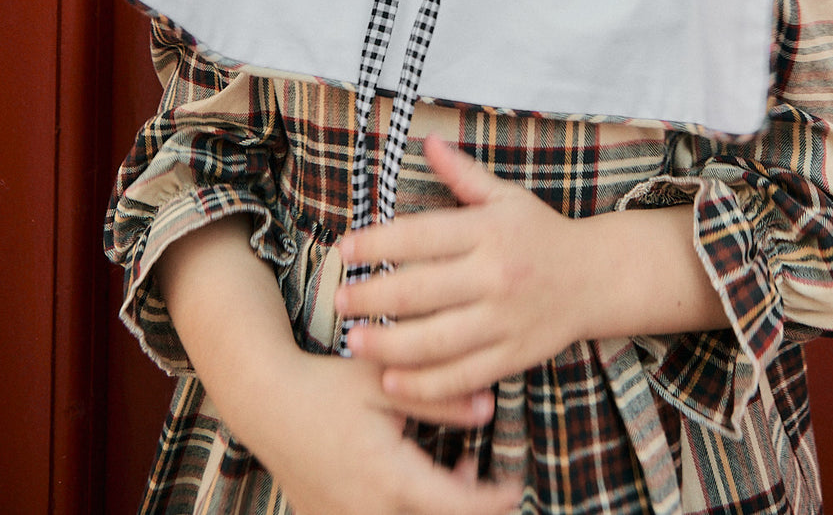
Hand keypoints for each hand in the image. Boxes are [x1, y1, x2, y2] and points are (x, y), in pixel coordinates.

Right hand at [257, 353, 521, 514]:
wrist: (264, 401)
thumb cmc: (326, 386)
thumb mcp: (385, 383)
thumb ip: (438, 397)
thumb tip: (489, 407)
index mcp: (389, 480)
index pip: (459, 509)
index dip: (494, 501)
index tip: (515, 486)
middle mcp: (369, 513)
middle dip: (468, 505)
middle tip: (477, 469)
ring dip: (438, 508)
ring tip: (454, 469)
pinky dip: (407, 510)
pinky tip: (413, 479)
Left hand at [336, 135, 584, 405]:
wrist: (598, 278)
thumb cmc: (541, 233)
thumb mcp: (505, 197)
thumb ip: (463, 174)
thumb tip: (427, 140)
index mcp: (489, 231)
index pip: (422, 236)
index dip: (378, 242)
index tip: (344, 248)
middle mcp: (495, 276)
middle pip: (421, 291)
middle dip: (372, 297)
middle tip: (337, 300)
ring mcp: (505, 320)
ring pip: (437, 340)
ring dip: (388, 345)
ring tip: (353, 342)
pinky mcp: (513, 356)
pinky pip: (463, 375)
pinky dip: (425, 384)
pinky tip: (392, 381)